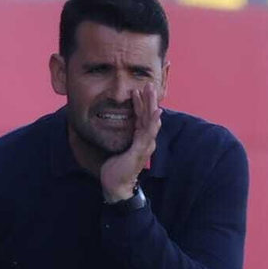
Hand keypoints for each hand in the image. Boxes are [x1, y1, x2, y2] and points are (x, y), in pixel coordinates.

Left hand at [99, 84, 161, 202]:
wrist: (117, 185)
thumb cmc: (116, 167)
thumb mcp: (118, 146)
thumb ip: (120, 136)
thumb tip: (112, 125)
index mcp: (140, 138)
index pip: (142, 116)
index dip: (141, 103)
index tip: (138, 89)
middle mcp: (146, 140)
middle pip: (150, 115)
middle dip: (150, 99)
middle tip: (149, 83)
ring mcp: (145, 145)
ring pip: (151, 121)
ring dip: (152, 105)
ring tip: (151, 91)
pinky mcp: (141, 150)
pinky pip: (149, 133)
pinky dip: (153, 122)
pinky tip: (156, 113)